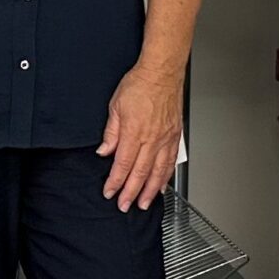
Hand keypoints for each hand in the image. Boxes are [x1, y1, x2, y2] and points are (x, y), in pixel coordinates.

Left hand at [98, 62, 182, 211]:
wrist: (162, 72)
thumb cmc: (140, 84)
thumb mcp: (115, 106)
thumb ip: (110, 132)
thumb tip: (104, 151)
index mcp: (133, 132)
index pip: (122, 164)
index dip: (115, 182)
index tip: (110, 192)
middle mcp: (151, 139)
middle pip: (140, 173)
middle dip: (131, 192)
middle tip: (125, 205)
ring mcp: (165, 139)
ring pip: (157, 171)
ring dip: (149, 190)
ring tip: (143, 203)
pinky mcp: (174, 136)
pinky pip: (170, 161)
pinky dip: (165, 177)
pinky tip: (160, 185)